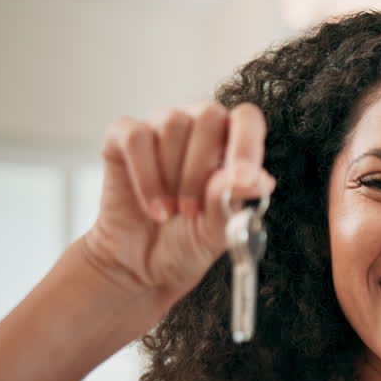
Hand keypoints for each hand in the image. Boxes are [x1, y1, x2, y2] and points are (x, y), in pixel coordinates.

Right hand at [80, 102, 275, 310]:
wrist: (142, 265)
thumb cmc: (187, 241)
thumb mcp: (218, 231)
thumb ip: (234, 201)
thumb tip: (258, 179)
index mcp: (229, 143)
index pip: (247, 118)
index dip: (247, 143)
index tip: (243, 179)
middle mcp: (196, 126)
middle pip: (209, 115)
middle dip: (202, 168)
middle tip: (192, 211)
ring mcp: (159, 127)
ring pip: (173, 123)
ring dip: (173, 175)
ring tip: (172, 211)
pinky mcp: (122, 137)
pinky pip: (136, 138)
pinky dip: (146, 177)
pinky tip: (153, 207)